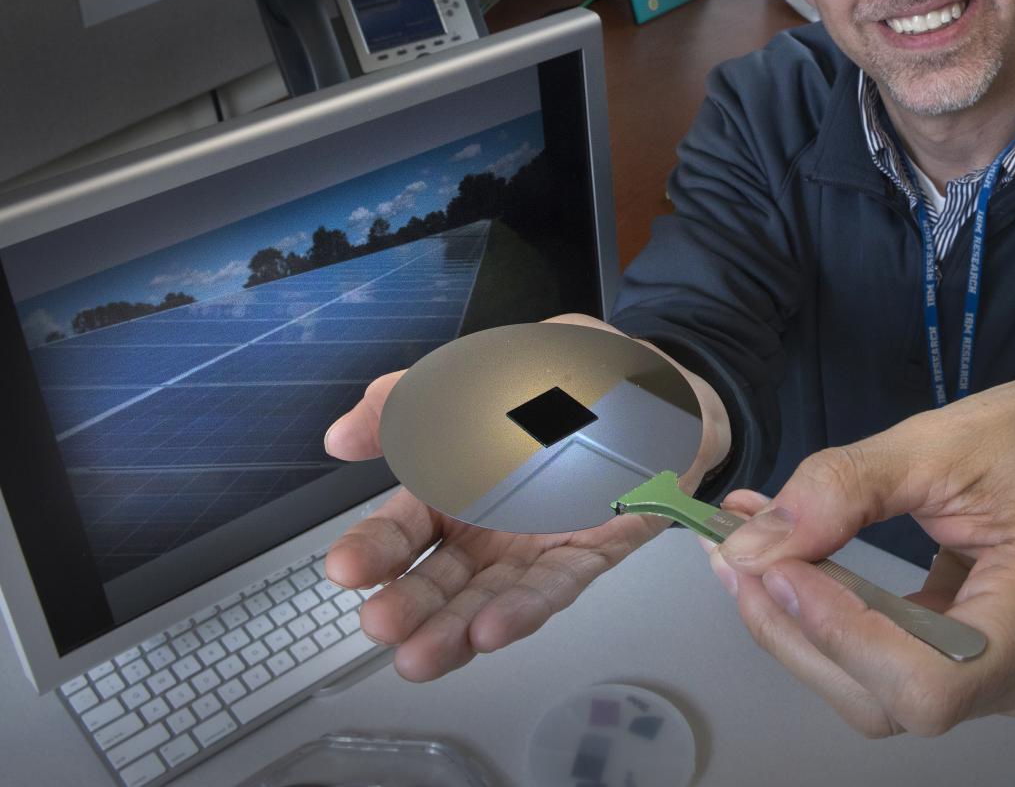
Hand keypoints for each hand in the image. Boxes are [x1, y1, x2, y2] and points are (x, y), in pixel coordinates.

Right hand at [323, 314, 729, 680]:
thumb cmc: (568, 379)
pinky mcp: (589, 554)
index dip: (374, 548)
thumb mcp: (479, 376)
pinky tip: (493, 629)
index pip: (402, 525)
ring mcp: (537, 545)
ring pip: (488, 597)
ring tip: (422, 657)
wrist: (658, 385)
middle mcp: (490, 526)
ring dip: (454, 629)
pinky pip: (555, 587)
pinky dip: (524, 610)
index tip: (346, 569)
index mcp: (453, 483)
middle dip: (408, 604)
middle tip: (381, 625)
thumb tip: (339, 437)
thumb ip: (410, 404)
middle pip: (439, 575)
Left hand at [706, 369, 1014, 735]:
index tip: (771, 569)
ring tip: (753, 555)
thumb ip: (843, 490)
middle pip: (896, 699)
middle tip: (734, 555)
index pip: (931, 678)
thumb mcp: (941, 438)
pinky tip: (799, 573)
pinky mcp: (999, 677)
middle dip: (799, 631)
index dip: (841, 636)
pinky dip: (842, 626)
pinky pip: (905, 673)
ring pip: (890, 696)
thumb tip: (753, 546)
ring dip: (808, 630)